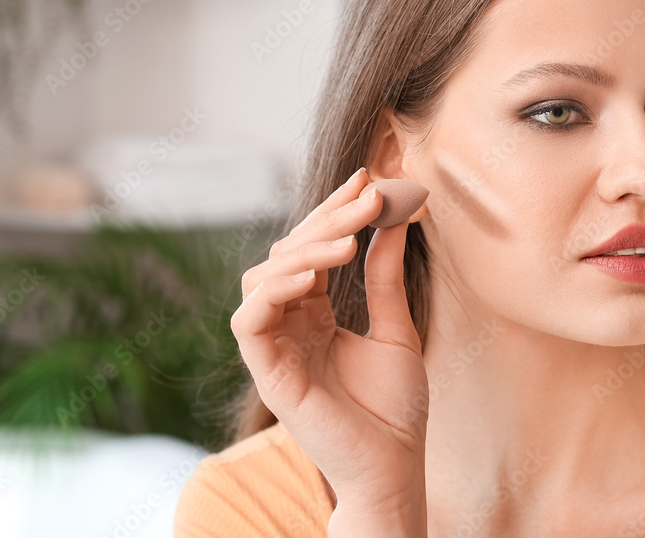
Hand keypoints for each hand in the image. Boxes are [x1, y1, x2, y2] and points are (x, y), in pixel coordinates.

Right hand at [232, 167, 429, 512]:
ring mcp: (275, 347)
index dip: (336, 212)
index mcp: (315, 315)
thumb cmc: (395, 407)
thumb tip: (391, 217)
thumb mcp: (395, 327)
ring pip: (263, 278)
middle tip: (368, 195)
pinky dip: (274, 290)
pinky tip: (310, 276)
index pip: (314, 250)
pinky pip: (249, 320)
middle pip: (288, 255)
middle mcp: (289, 325)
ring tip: (349, 241)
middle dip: (328, 221)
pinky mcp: (266, 372)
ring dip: (303, 252)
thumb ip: (384, 275)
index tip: (369, 179)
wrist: (394, 466)